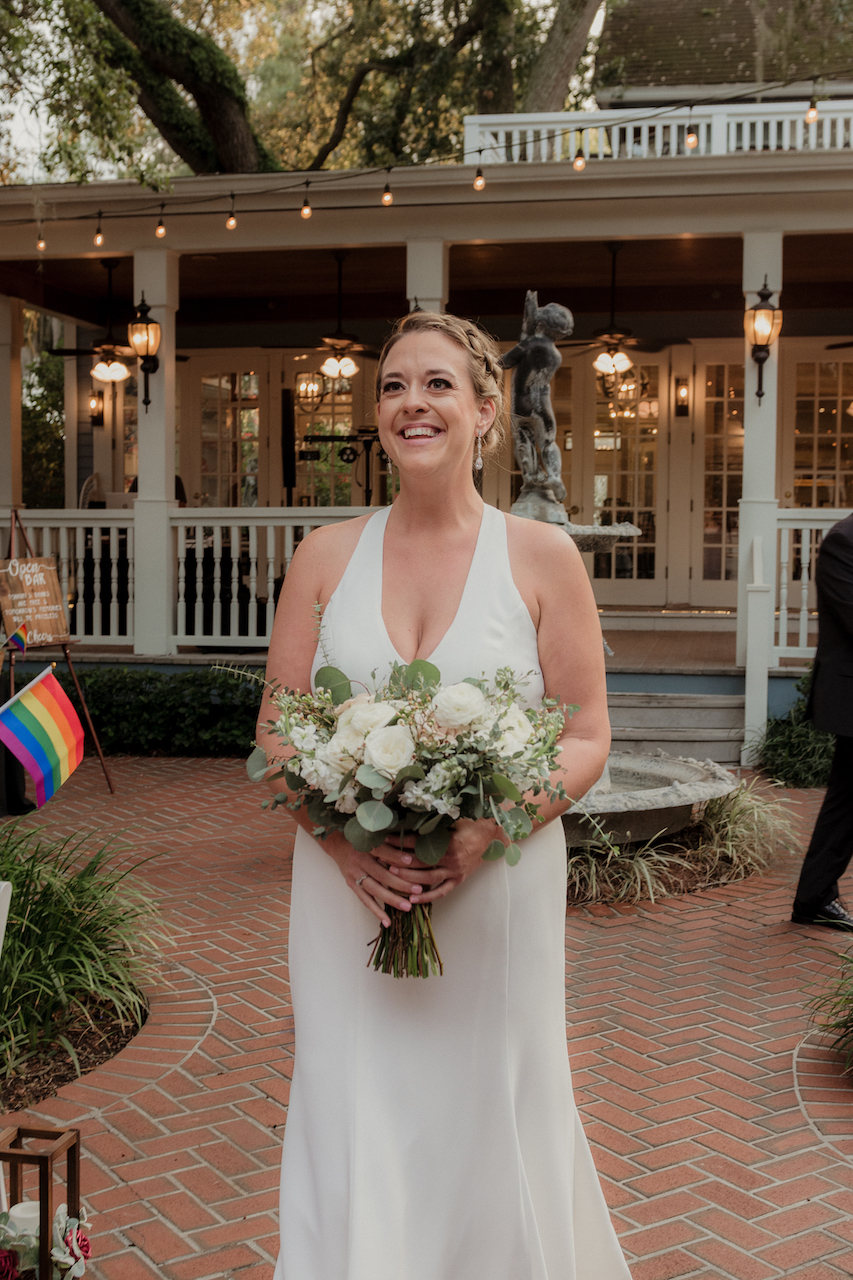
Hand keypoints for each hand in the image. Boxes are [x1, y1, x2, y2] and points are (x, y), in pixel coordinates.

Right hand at [325, 833, 425, 927]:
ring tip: (407, 907)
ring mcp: (354, 873)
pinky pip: (365, 900)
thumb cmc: (364, 841)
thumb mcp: (375, 838)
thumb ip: (391, 844)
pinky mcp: (351, 884)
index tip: (411, 861)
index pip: (382, 851)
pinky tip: (387, 921)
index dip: (395, 856)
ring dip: (391, 899)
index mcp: (367, 845)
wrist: (338, 845)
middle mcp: (359, 859)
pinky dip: (376, 911)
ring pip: (374, 889)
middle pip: (381, 874)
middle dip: (400, 883)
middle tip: (418, 890)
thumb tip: (413, 853)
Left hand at [385, 818, 504, 905]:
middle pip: (420, 862)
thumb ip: (434, 822)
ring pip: (428, 879)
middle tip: (383, 859)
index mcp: (449, 842)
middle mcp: (452, 859)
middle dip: (400, 862)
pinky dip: (427, 897)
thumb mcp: (453, 818)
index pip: (418, 843)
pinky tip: (412, 899)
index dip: (401, 841)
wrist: (492, 835)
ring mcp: (455, 871)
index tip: (386, 839)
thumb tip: (409, 817)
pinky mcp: (458, 879)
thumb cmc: (471, 823)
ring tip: (392, 876)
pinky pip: (441, 891)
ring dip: (409, 879)